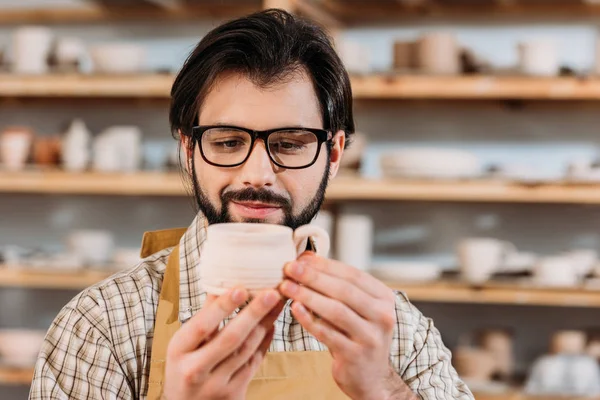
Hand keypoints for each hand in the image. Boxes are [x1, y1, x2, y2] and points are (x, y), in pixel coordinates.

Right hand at [163, 287, 283, 399]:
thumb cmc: (184, 366)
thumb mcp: (182, 344)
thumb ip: (203, 316)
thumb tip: (220, 282)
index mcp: (179, 351)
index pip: (202, 326)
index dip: (223, 307)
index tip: (241, 288)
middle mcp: (195, 370)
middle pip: (230, 338)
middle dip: (253, 314)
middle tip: (271, 293)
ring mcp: (216, 385)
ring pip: (247, 350)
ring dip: (265, 324)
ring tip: (277, 304)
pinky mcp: (234, 394)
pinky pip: (254, 363)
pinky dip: (265, 342)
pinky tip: (272, 324)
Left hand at [279, 252, 411, 399]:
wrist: (371, 376)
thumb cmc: (357, 334)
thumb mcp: (356, 308)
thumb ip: (336, 285)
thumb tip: (307, 257)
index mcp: (384, 298)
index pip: (353, 275)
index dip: (326, 265)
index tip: (302, 258)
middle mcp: (383, 316)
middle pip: (344, 290)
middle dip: (313, 277)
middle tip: (289, 268)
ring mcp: (371, 337)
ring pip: (335, 311)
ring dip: (307, 296)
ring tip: (286, 286)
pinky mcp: (355, 355)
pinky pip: (327, 334)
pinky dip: (309, 320)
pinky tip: (295, 309)